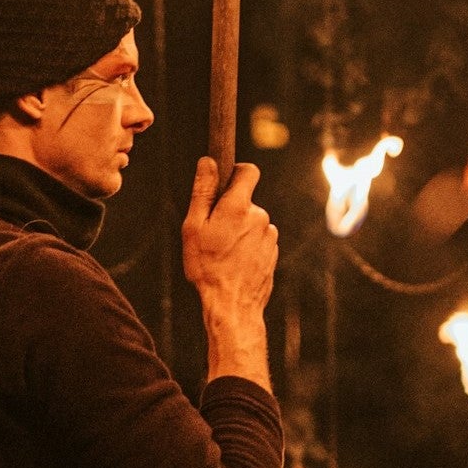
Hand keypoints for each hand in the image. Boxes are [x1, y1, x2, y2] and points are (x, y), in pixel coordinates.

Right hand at [181, 158, 275, 389]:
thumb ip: (203, 191)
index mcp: (239, 206)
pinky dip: (248, 246)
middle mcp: (260, 217)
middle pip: (245, 201)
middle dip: (231, 211)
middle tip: (212, 233)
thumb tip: (208, 162)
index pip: (249, 171)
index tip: (225, 181)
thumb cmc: (208, 266)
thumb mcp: (194, 227)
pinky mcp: (273, 252)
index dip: (236, 171)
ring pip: (252, 223)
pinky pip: (259, 240)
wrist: (232, 305)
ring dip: (239, 231)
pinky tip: (234, 263)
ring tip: (223, 253)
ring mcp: (269, 236)